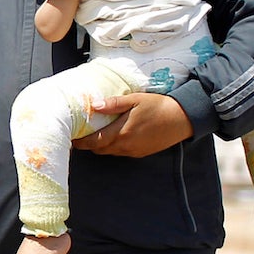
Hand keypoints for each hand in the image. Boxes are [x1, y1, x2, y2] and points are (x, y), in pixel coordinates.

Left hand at [76, 93, 192, 156]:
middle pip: (100, 149)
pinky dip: (114, 147)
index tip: (71, 139)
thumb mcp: (135, 100)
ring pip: (110, 152)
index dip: (81, 143)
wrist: (182, 118)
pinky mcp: (141, 153)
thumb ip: (114, 104)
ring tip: (95, 134)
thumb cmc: (158, 106)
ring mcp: (133, 151)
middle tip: (80, 136)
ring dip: (101, 146)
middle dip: (89, 145)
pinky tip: (115, 136)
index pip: (94, 142)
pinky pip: (121, 152)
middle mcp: (125, 145)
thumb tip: (94, 105)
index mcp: (122, 133)